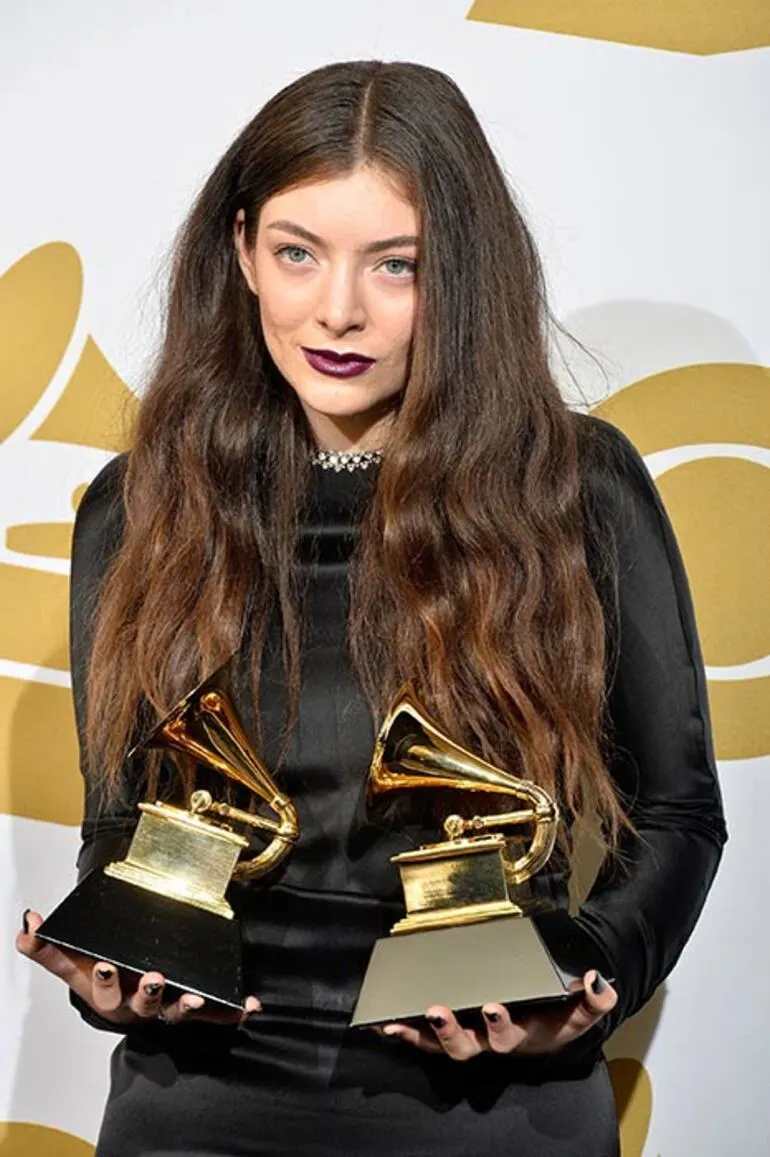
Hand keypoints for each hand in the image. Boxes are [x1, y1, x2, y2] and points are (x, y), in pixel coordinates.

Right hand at [16, 909, 259, 1026]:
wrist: (123, 988)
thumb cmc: (99, 973)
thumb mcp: (72, 962)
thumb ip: (48, 946)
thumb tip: (29, 925)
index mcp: (111, 998)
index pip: (106, 994)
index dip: (106, 981)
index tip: (105, 964)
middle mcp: (141, 1007)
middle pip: (144, 1006)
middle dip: (149, 994)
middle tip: (154, 978)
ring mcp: (168, 1007)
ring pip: (178, 1012)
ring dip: (188, 1006)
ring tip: (195, 996)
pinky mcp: (194, 1006)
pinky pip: (214, 1013)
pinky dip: (232, 1012)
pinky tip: (250, 1005)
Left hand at [377, 969, 616, 1060]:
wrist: (553, 1013)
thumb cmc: (563, 1010)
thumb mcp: (584, 1008)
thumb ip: (597, 998)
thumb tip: (596, 979)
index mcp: (522, 1036)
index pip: (509, 1037)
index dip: (499, 1026)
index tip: (494, 1006)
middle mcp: (490, 1041)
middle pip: (467, 1047)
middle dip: (450, 1033)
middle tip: (438, 1011)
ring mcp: (469, 1036)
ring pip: (439, 1045)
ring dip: (417, 1035)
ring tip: (395, 1023)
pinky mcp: (452, 1029)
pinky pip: (424, 1035)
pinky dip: (404, 1031)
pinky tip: (383, 1023)